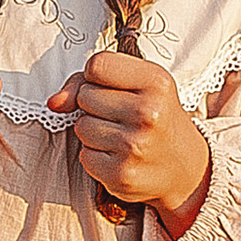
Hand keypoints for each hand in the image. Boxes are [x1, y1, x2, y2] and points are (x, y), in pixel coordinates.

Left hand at [47, 51, 210, 225]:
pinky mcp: (121, 175)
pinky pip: (85, 156)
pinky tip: (119, 156)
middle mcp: (148, 114)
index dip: (96, 76)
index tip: (114, 87)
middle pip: (85, 97)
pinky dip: (96, 157)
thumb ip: (89, 81)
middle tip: (122, 115)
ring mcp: (134, 147)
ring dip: (94, 133)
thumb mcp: (138, 85)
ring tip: (121, 136)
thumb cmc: (156, 118)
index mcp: (156, 83)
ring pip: (81, 127)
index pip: (96, 65)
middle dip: (95, 106)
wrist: (186, 167)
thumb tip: (54, 103)